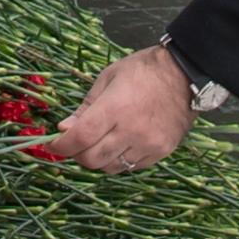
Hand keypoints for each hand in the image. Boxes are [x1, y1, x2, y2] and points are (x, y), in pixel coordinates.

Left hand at [50, 44, 191, 172]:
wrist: (185, 74)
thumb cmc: (143, 71)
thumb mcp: (107, 79)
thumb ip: (85, 108)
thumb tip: (64, 129)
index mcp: (115, 108)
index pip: (80, 138)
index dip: (61, 146)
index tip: (52, 145)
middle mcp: (131, 131)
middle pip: (92, 159)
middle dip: (76, 154)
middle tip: (74, 144)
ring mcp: (148, 144)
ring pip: (110, 167)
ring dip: (97, 159)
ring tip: (97, 144)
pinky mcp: (161, 152)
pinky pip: (131, 167)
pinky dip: (118, 161)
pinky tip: (118, 146)